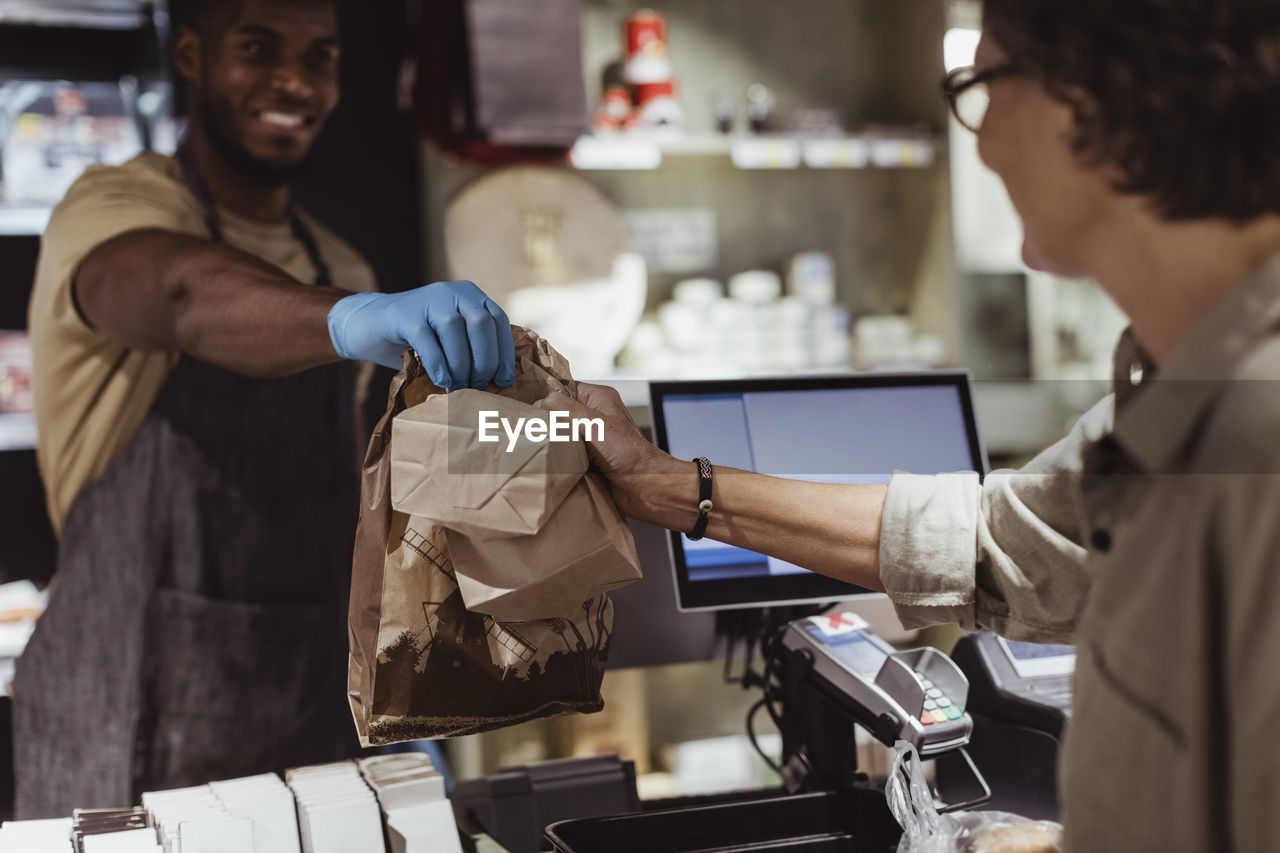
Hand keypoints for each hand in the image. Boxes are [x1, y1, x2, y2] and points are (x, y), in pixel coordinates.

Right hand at [327, 281, 515, 389]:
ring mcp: (428, 299)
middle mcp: (452, 291)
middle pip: (481, 324)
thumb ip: (472, 347)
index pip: (498, 321)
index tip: (504, 380)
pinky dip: (438, 364)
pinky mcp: (404, 313)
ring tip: (459, 386)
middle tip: (479, 385)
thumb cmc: (416, 340)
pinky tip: (441, 381)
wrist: (367, 326)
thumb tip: (498, 380)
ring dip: (461, 365)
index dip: (504, 353)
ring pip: (455, 331)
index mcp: (470, 295)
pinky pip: (428, 341)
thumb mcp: (450, 338)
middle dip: (484, 360)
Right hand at [536, 382, 679, 517]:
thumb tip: (538, 403)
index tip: (526, 404)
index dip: (546, 396)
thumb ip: (562, 408)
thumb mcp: (591, 421)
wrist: (645, 487)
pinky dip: (558, 461)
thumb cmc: (629, 452)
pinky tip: (549, 463)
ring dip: (552, 444)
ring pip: (561, 437)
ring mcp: (592, 440)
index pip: (563, 388)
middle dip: (545, 422)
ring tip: (538, 447)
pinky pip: (566, 456)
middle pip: (559, 414)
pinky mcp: (589, 460)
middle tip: (529, 428)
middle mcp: (595, 417)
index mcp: (598, 398)